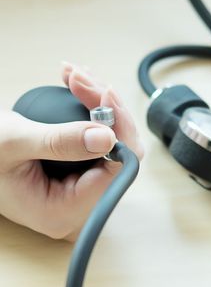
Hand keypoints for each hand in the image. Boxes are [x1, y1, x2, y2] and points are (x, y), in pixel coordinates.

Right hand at [0, 64, 143, 239]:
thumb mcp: (13, 143)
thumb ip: (60, 142)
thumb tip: (108, 138)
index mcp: (65, 211)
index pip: (117, 172)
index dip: (119, 131)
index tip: (104, 94)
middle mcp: (79, 206)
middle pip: (120, 155)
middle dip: (107, 109)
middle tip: (81, 77)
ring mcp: (80, 189)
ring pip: (112, 143)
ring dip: (99, 104)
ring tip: (75, 74)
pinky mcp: (79, 173)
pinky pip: (99, 141)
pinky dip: (91, 110)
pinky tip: (77, 85)